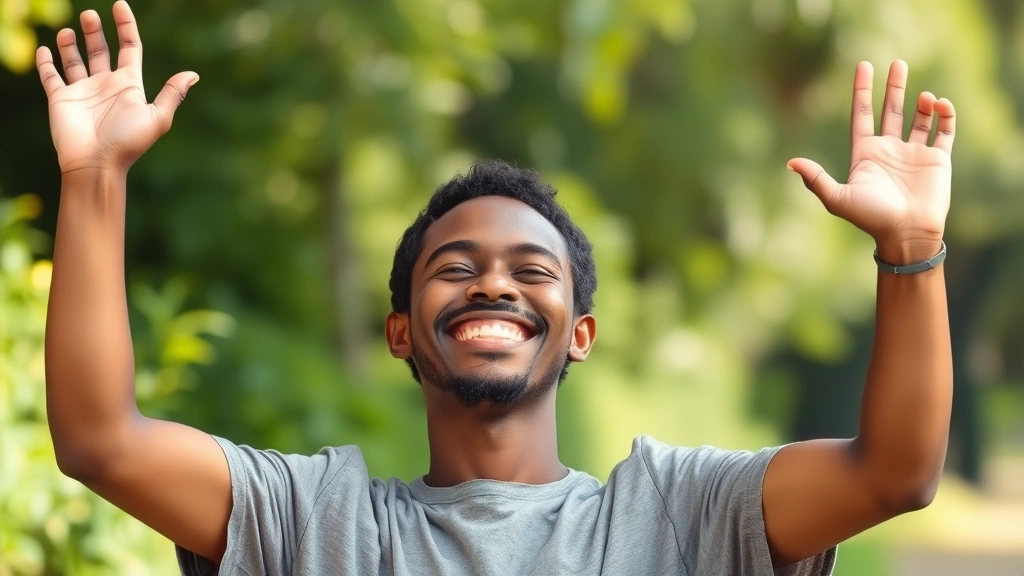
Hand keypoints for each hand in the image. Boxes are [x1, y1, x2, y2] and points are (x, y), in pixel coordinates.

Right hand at [37, 1, 197, 174]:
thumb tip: (193, 74)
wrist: (97, 164)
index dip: (126, 26)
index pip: (130, 48)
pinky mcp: (60, 98)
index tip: (120, 5)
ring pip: (75, 60)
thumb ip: (172, 94)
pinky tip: (46, 49)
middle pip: (100, 50)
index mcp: (129, 85)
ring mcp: (82, 91)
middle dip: (95, 31)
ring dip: (71, 44)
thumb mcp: (157, 118)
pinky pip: (51, 76)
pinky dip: (47, 62)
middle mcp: (105, 85)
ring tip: (67, 29)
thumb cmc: (128, 142)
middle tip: (89, 14)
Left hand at [787, 60, 955, 263]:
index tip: (864, 66)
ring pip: (919, 117)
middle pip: (891, 109)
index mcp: (866, 154)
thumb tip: (790, 162)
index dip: (862, 91)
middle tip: (897, 62)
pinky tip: (940, 104)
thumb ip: (816, 178)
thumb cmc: (870, 217)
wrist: (906, 234)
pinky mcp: (937, 159)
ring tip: (924, 97)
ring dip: (923, 103)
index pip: (862, 114)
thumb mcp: (837, 198)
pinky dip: (945, 115)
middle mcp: (889, 149)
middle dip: (894, 86)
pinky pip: (944, 130)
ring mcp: (913, 153)